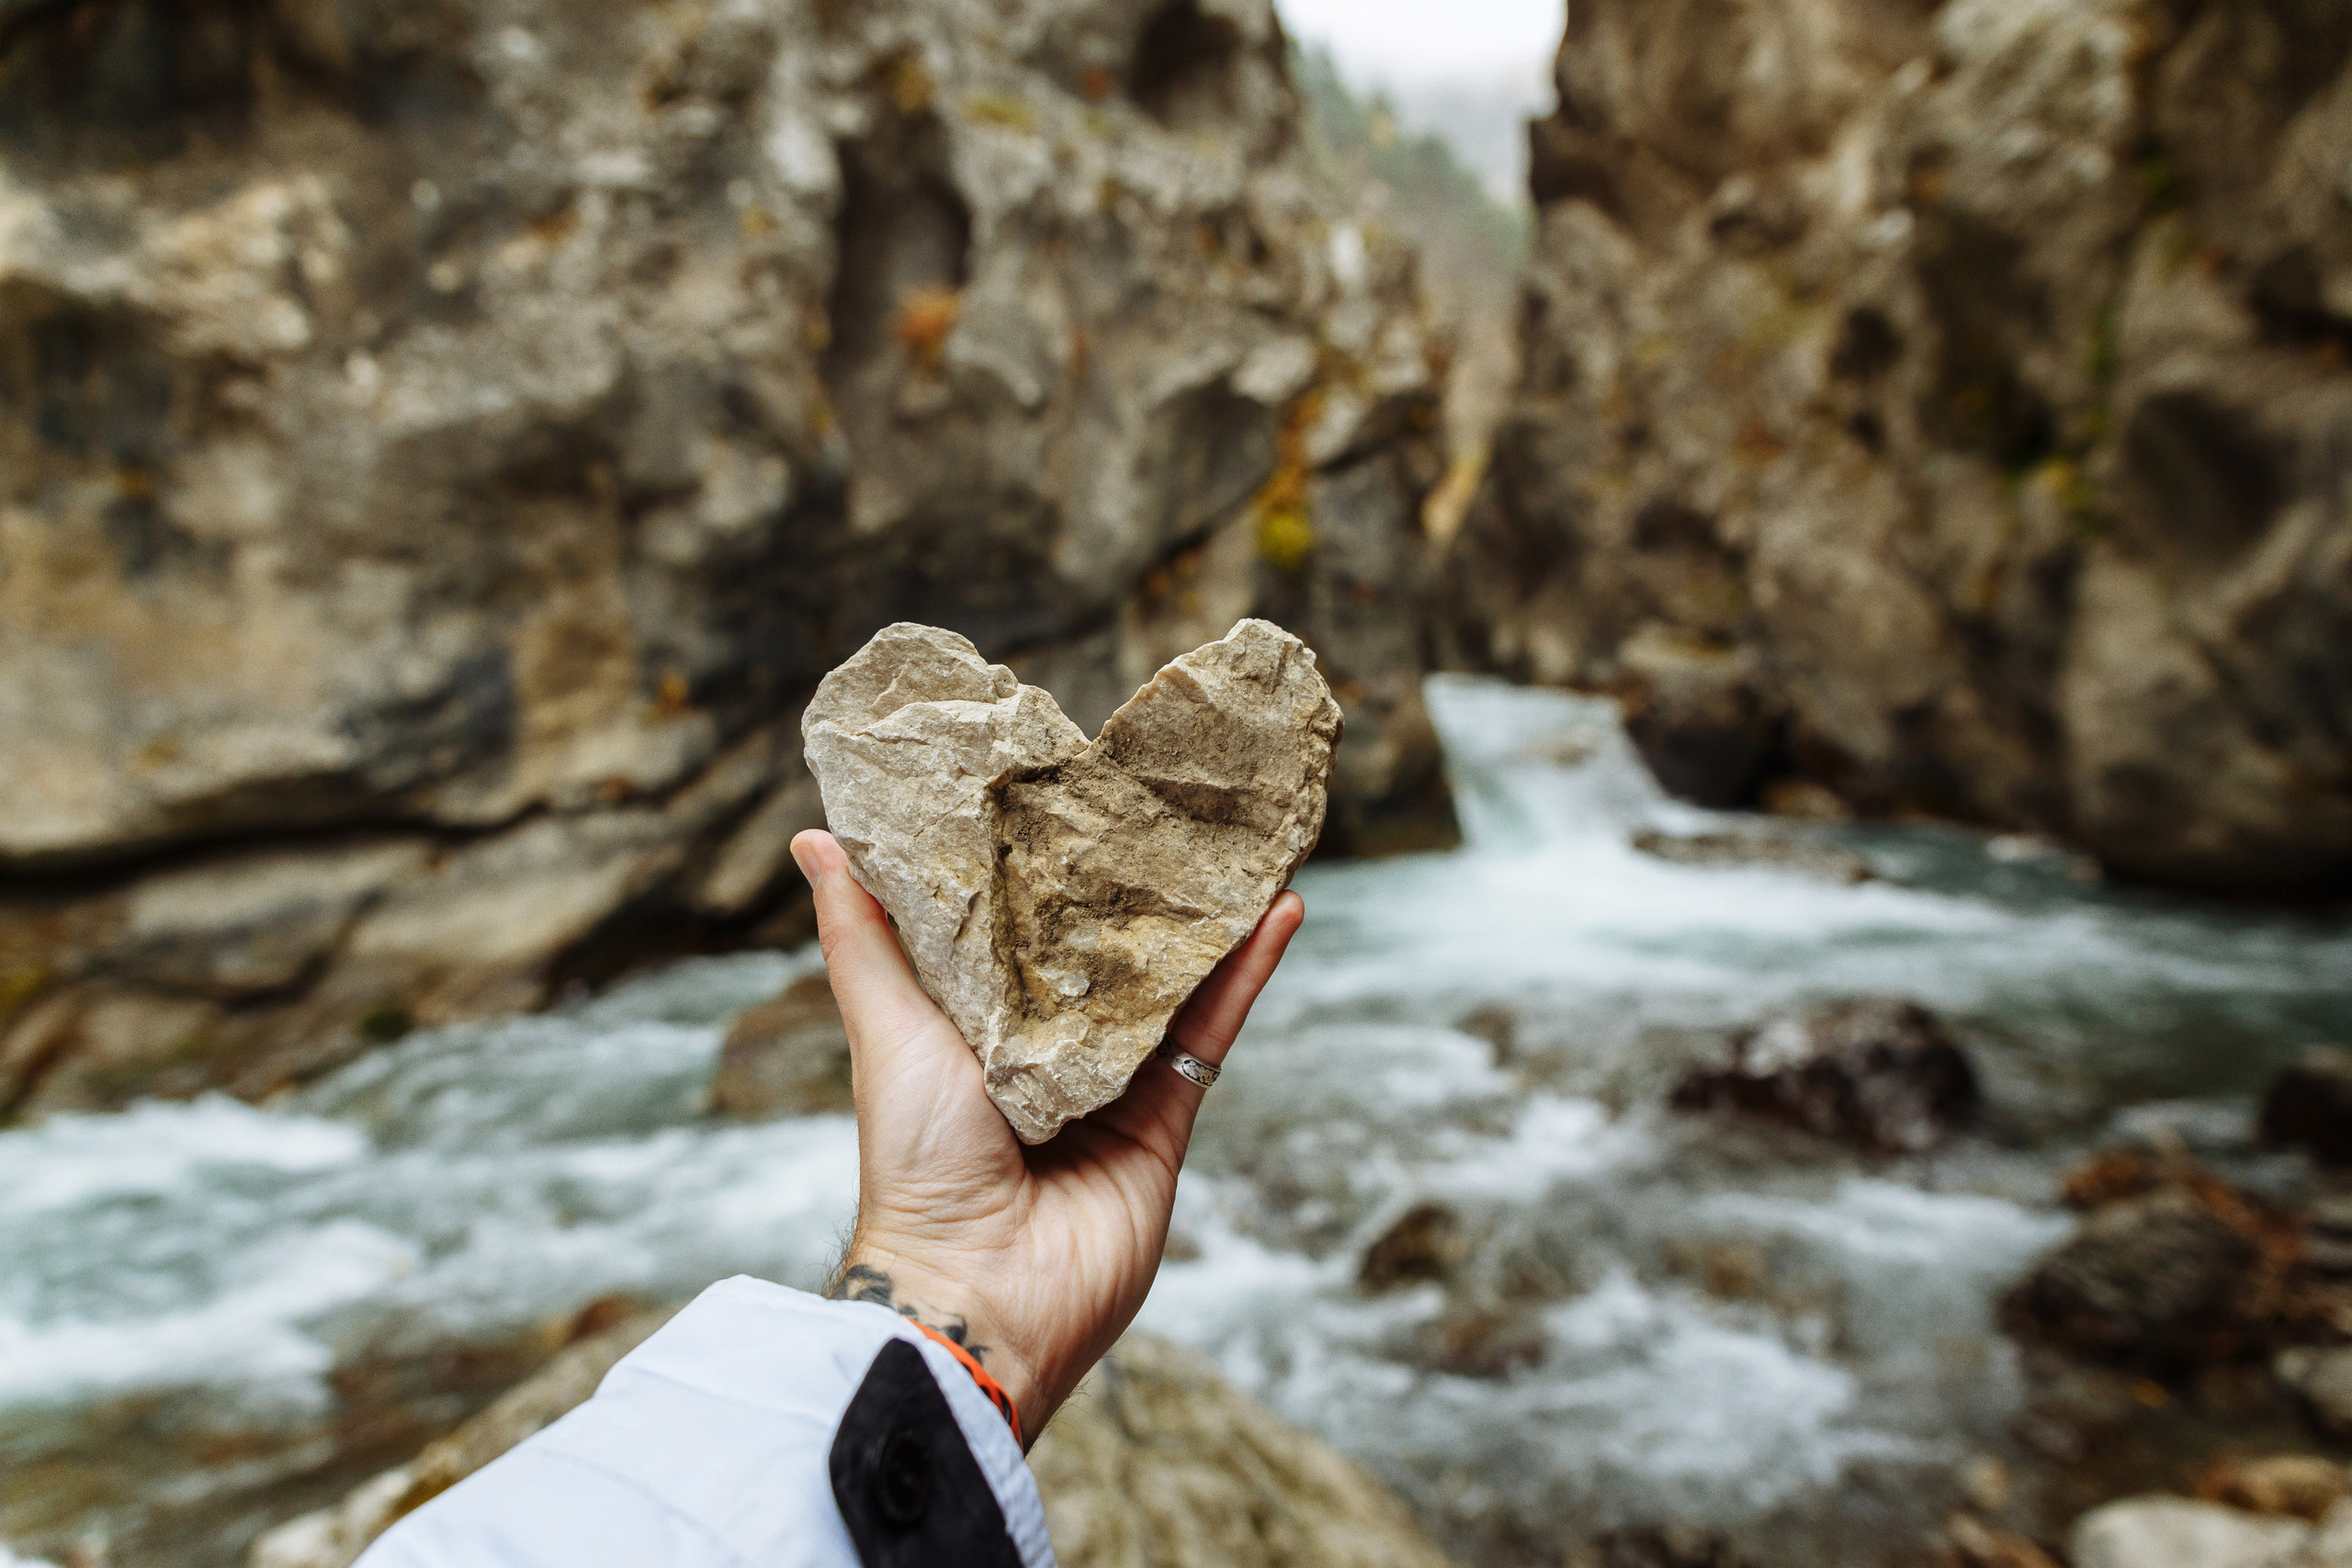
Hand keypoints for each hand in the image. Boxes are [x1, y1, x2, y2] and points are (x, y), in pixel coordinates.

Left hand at [789, 829, 1302, 1442]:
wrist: (978, 1291)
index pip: (1015, 930)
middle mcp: (1042, 1054)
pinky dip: (1249, 971)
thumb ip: (862, 938)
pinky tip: (1282, 910)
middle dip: (1136, 884)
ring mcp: (1109, 1085)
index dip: (1043, 866)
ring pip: (1168, 982)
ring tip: (1242, 839)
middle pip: (1102, 951)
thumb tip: (813, 838)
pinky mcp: (1164, 1119)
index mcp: (971, 1028)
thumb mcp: (886, 1027)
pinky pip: (1213, 1032)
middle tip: (1171, 801)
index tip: (1070, 787)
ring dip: (1207, 915)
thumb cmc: (916, 1161)